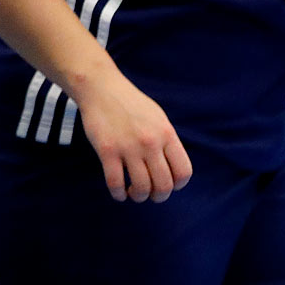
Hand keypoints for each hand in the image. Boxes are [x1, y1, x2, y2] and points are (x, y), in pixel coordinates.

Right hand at [75, 65, 191, 201]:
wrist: (101, 88)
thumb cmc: (130, 104)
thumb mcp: (157, 117)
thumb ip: (167, 141)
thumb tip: (173, 168)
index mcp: (166, 133)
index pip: (183, 172)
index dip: (178, 185)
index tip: (168, 184)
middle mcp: (150, 142)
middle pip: (164, 185)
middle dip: (158, 196)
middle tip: (151, 194)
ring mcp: (128, 147)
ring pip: (141, 188)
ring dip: (139, 197)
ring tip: (134, 192)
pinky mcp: (107, 151)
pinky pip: (115, 183)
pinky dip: (118, 194)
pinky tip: (119, 192)